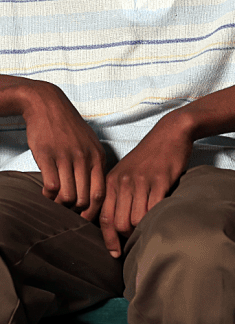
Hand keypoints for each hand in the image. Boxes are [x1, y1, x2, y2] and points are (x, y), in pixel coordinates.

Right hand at [23, 80, 106, 220]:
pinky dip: (48, 194)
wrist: (48, 105)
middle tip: (67, 210)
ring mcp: (66, 157)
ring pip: (67, 196)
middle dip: (75, 210)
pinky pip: (51, 186)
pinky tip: (46, 190)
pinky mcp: (47, 156)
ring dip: (60, 203)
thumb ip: (94, 166)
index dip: (92, 211)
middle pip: (84, 199)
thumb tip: (95, 194)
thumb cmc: (69, 129)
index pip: (100, 193)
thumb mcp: (90, 144)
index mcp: (98, 157)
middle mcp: (85, 158)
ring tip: (56, 199)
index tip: (84, 218)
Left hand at [100, 113, 192, 257]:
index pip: (104, 218)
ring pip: (136, 219)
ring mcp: (142, 181)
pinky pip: (155, 208)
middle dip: (127, 237)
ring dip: (143, 229)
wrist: (171, 132)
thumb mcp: (126, 171)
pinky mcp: (160, 180)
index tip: (115, 253)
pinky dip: (156, 218)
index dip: (108, 240)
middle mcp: (123, 182)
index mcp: (112, 181)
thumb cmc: (149, 156)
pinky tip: (161, 218)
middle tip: (137, 240)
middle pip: (119, 223)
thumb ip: (118, 193)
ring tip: (149, 229)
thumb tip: (115, 224)